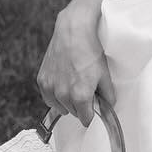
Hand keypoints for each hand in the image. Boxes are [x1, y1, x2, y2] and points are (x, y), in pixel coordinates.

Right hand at [36, 4, 112, 125]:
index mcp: (81, 96)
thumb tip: (108, 106)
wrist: (73, 32)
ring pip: (60, 106)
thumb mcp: (105, 74)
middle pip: (73, 113)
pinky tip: (63, 85)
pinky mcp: (42, 80)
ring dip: (67, 101)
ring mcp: (51, 88)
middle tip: (86, 91)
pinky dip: (55, 95)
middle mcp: (63, 95)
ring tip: (74, 85)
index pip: (85, 120)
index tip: (94, 109)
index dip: (91, 115)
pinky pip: (49, 98)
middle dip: (81, 106)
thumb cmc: (90, 51)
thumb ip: (108, 95)